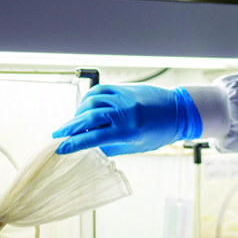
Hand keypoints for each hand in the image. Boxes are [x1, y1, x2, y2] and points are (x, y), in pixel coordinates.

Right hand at [53, 85, 201, 155]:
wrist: (179, 111)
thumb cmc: (160, 133)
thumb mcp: (136, 146)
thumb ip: (111, 146)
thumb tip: (89, 147)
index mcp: (129, 131)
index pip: (94, 137)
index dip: (74, 143)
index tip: (60, 148)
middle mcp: (125, 112)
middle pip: (88, 117)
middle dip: (70, 127)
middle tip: (58, 134)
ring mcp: (124, 97)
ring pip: (91, 102)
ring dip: (78, 113)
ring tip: (73, 123)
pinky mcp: (124, 88)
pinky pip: (100, 91)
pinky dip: (88, 100)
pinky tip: (85, 108)